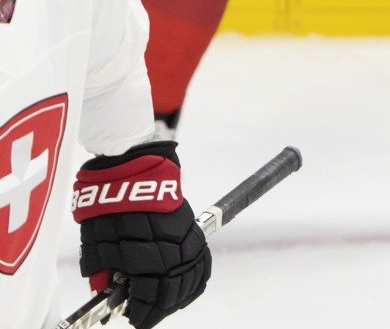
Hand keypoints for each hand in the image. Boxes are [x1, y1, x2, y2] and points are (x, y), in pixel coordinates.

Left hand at [71, 142, 210, 328]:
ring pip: (192, 276)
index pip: (148, 291)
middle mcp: (171, 245)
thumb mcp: (95, 237)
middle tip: (144, 317)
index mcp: (146, 249)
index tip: (132, 318)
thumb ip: (102, 267)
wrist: (132, 166)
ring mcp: (186, 236)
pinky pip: (202, 260)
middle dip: (159, 308)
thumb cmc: (108, 201)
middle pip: (173, 287)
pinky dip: (196, 279)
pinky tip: (186, 288)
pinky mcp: (192, 228)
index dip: (141, 310)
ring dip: (178, 297)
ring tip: (164, 306)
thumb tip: (108, 289)